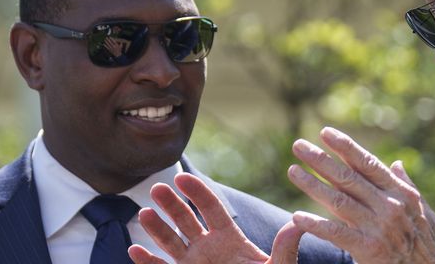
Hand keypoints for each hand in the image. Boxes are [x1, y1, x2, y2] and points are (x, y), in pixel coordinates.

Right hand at [128, 173, 304, 263]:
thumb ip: (284, 248)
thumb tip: (298, 224)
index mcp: (229, 238)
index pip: (211, 209)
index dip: (197, 193)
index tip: (182, 178)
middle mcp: (207, 247)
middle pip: (186, 220)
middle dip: (171, 205)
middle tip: (157, 188)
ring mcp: (192, 263)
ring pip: (170, 242)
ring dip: (156, 228)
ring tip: (144, 214)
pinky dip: (148, 261)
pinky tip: (135, 251)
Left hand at [288, 127, 434, 263]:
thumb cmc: (427, 244)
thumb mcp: (424, 211)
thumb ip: (407, 186)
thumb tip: (396, 163)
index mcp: (401, 194)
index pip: (368, 164)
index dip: (345, 147)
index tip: (325, 132)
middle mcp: (389, 206)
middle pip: (348, 177)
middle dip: (321, 160)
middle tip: (298, 145)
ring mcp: (378, 227)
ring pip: (339, 201)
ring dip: (313, 185)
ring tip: (293, 171)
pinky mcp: (368, 249)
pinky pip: (337, 233)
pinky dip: (316, 224)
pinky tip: (297, 216)